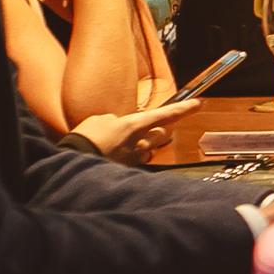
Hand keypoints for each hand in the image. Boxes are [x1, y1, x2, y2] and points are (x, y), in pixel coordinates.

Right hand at [70, 100, 198, 165]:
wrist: (74, 163)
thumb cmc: (85, 139)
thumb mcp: (99, 120)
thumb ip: (116, 120)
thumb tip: (119, 125)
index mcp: (134, 126)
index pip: (167, 115)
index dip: (185, 109)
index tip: (199, 103)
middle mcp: (140, 143)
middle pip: (162, 133)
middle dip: (159, 128)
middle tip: (151, 125)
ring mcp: (135, 158)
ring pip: (149, 147)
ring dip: (143, 143)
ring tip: (122, 141)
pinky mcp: (129, 169)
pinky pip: (136, 159)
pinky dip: (130, 154)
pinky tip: (115, 154)